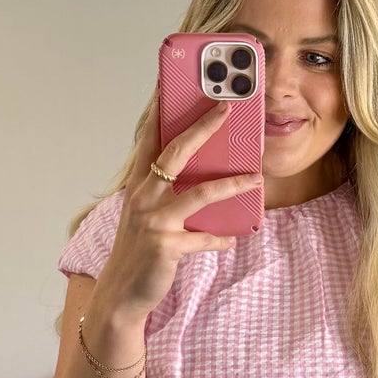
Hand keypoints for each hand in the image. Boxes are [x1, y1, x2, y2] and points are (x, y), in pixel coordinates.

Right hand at [94, 89, 260, 321]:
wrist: (121, 294)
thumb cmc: (138, 252)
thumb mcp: (148, 217)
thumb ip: (170, 195)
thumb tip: (206, 177)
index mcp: (139, 186)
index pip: (151, 139)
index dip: (161, 110)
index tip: (172, 83)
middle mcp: (143, 198)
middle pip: (176, 152)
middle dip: (203, 127)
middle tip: (227, 107)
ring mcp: (154, 222)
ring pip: (200, 194)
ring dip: (232, 185)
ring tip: (255, 178)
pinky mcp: (166, 246)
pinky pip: (204, 238)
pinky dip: (221, 238)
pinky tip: (233, 238)